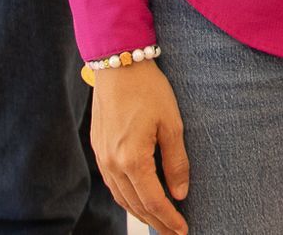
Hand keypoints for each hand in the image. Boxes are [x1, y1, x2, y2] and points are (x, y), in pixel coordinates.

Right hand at [92, 62, 189, 234]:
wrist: (118, 65)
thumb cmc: (149, 90)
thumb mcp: (172, 124)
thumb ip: (176, 162)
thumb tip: (180, 193)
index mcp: (132, 160)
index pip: (153, 201)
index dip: (169, 219)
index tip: (183, 230)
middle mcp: (112, 164)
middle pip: (135, 205)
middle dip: (156, 222)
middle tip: (173, 232)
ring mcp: (102, 158)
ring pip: (121, 197)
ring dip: (140, 211)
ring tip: (159, 220)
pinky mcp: (98, 148)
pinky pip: (112, 183)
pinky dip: (127, 196)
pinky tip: (139, 197)